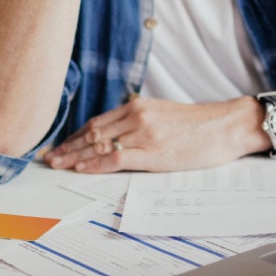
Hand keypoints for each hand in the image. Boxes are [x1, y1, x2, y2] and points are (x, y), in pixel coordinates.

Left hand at [44, 95, 261, 173]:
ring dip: (74, 156)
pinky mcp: (153, 152)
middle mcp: (136, 116)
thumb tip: (120, 135)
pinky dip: (94, 164)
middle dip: (68, 146)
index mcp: (138, 106)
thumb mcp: (164, 115)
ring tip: (56, 164)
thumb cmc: (200, 125)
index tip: (60, 145)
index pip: (97, 122)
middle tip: (48, 156)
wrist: (226, 126)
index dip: (75, 135)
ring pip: (98, 144)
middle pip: (92, 132)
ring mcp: (144, 134)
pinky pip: (115, 158)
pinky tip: (81, 168)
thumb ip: (141, 122)